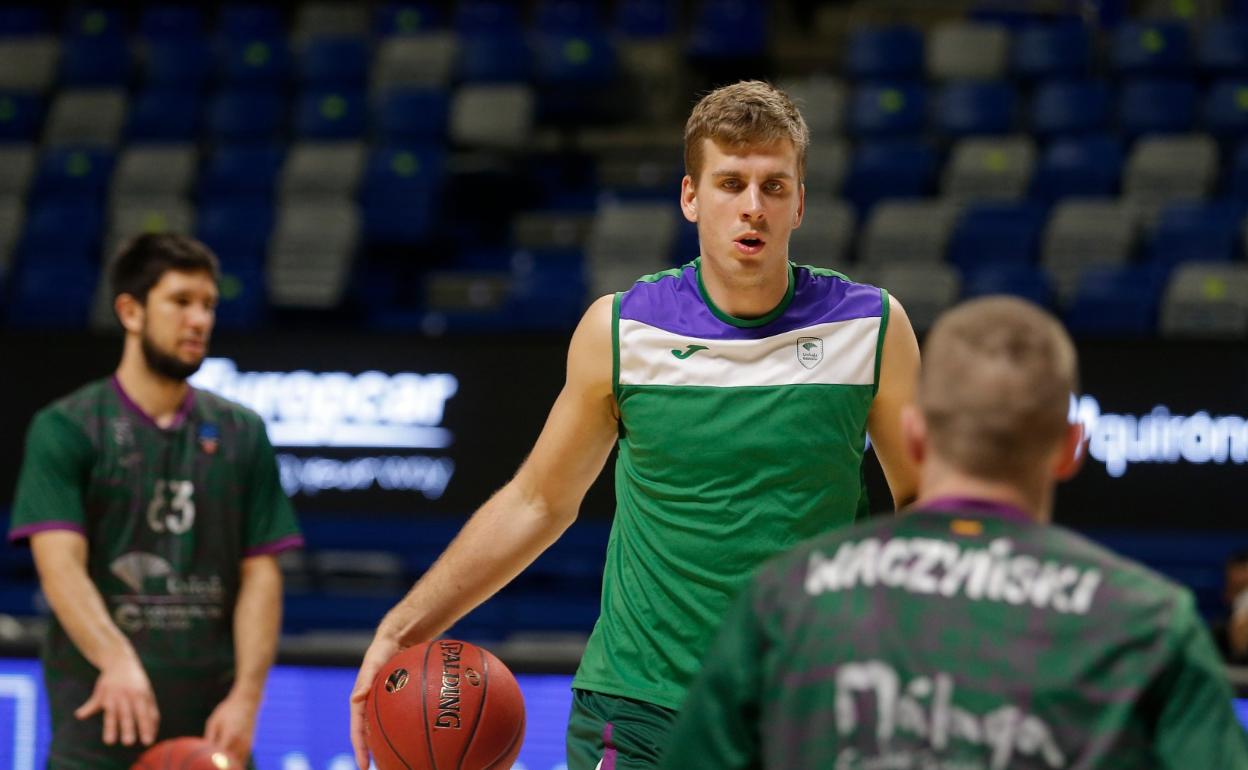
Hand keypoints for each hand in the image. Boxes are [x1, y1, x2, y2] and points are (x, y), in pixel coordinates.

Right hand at [74, 652, 159, 746]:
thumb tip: (154, 730)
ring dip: (110, 727)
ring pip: (112, 713)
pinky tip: (80, 715)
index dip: (146, 727)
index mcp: (142, 696)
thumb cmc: (137, 683)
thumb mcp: (147, 693)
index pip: (145, 714)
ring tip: (110, 741)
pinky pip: (93, 702)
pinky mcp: (101, 693)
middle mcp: (128, 696)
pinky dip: (86, 709)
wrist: (121, 661)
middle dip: (129, 729)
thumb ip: (151, 711)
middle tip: (129, 743)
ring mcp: (114, 694)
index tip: (148, 742)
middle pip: (128, 715)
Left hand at [204, 691, 258, 763]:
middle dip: (219, 766)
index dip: (211, 763)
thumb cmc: (227, 710)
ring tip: (218, 765)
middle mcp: (240, 742)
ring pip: (237, 763)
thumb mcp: (214, 721)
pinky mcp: (250, 745)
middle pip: (229, 763)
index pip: (220, 756)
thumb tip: (202, 754)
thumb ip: (209, 738)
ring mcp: (247, 744)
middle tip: (208, 767)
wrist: (247, 701)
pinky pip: (242, 760)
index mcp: (230, 735)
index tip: (204, 766)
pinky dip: (235, 764)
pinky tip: (227, 765)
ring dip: (228, 766)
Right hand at [350, 631, 403, 769]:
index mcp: (362, 702)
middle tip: (383, 769)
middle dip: (375, 754)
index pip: (358, 731)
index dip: (360, 750)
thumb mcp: (373, 662)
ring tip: (403, 761)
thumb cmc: (383, 649)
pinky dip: (411, 728)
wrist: (400, 637)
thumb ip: (365, 679)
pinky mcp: (400, 700)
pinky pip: (405, 717)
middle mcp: (373, 706)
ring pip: (388, 729)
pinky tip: (424, 738)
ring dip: (392, 745)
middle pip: (372, 736)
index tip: (363, 767)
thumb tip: (356, 699)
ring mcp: (387, 704)